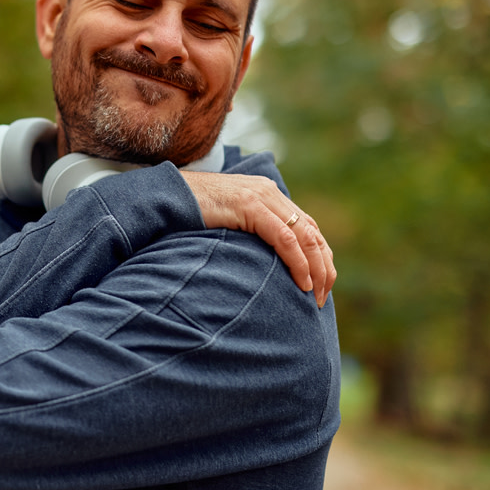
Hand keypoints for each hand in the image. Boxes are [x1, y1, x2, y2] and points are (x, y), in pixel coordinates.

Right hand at [181, 172, 334, 307]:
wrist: (166, 195)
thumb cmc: (188, 213)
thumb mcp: (225, 220)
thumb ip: (245, 230)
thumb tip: (258, 261)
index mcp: (267, 193)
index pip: (307, 227)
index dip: (319, 257)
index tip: (321, 285)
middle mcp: (269, 192)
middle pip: (312, 232)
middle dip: (323, 267)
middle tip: (322, 297)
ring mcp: (260, 196)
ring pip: (304, 235)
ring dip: (315, 268)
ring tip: (316, 295)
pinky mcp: (249, 205)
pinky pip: (283, 237)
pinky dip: (297, 261)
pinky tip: (302, 281)